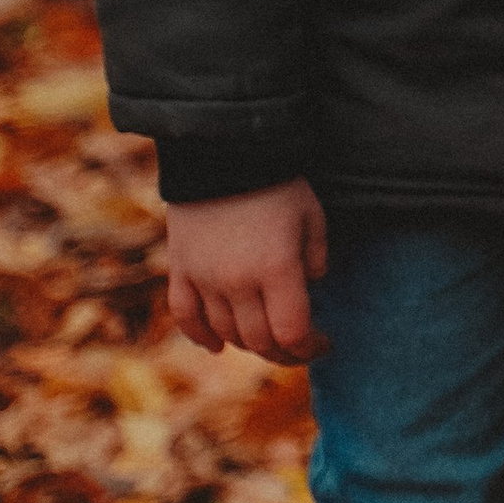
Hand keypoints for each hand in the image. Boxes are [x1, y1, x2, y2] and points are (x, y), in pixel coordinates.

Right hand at [167, 178, 328, 361]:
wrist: (221, 150)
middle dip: (283, 352)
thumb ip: (316, 258)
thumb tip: (310, 285)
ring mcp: (204, 277)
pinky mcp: (180, 268)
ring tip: (265, 337)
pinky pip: (185, 315)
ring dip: (248, 343)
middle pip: (259, 340)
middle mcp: (238, 281)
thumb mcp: (312, 217)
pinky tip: (216, 346)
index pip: (292, 333)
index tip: (323, 343)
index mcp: (277, 269)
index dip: (310, 348)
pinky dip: (200, 335)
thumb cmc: (277, 182)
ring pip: (226, 332)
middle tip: (297, 346)